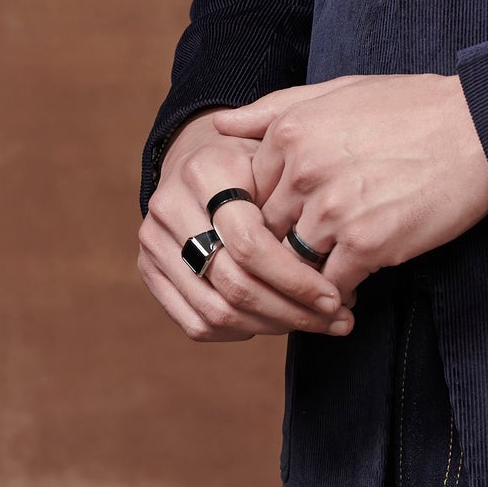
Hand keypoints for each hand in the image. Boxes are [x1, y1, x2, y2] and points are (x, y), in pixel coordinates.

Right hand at [137, 110, 355, 342]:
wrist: (201, 156)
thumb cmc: (257, 158)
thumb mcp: (281, 154)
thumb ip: (301, 191)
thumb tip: (337, 255)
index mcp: (204, 172)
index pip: (250, 245)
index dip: (296, 279)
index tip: (336, 296)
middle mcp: (168, 207)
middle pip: (233, 284)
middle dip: (291, 311)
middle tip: (336, 321)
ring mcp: (152, 241)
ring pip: (215, 312)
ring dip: (272, 327)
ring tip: (315, 325)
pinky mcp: (150, 269)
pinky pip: (196, 322)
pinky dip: (240, 332)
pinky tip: (276, 323)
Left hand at [216, 74, 487, 300]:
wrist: (481, 131)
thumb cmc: (413, 109)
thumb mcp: (338, 92)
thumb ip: (274, 110)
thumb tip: (220, 125)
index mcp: (290, 132)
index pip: (252, 192)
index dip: (272, 213)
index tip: (293, 222)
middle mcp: (303, 170)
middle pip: (268, 230)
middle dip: (283, 248)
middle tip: (300, 263)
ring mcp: (333, 210)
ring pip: (294, 262)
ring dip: (308, 276)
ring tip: (325, 282)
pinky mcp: (367, 244)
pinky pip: (331, 285)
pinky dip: (338, 293)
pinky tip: (354, 289)